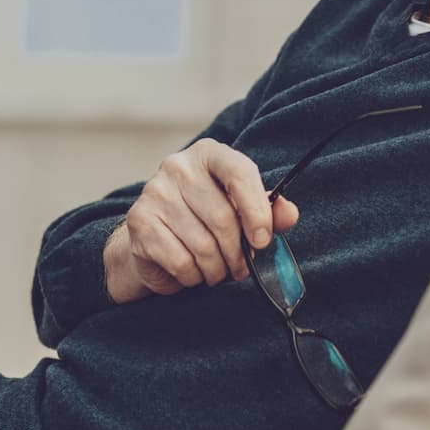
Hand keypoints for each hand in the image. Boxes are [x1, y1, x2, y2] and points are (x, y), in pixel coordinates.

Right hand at [104, 139, 299, 303]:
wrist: (154, 238)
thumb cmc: (206, 220)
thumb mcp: (242, 210)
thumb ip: (269, 211)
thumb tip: (290, 214)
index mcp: (210, 154)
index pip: (239, 173)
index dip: (257, 211)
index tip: (263, 241)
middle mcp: (178, 166)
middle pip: (223, 217)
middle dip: (238, 253)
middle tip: (241, 267)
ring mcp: (155, 192)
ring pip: (202, 245)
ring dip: (217, 269)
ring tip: (218, 271)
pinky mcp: (140, 222)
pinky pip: (181, 261)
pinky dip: (194, 276)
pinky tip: (193, 272)